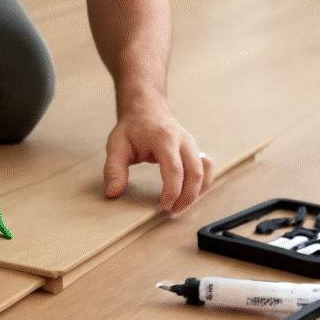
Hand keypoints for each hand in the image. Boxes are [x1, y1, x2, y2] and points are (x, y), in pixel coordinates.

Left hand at [103, 98, 213, 214]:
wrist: (146, 108)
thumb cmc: (132, 127)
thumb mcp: (116, 145)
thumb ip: (114, 169)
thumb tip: (113, 192)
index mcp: (163, 138)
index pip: (174, 168)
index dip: (172, 190)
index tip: (164, 205)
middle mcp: (183, 140)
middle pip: (196, 172)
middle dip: (187, 196)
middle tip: (172, 211)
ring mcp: (192, 144)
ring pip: (205, 171)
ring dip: (196, 192)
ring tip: (180, 205)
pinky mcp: (195, 149)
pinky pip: (207, 168)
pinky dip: (202, 184)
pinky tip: (189, 194)